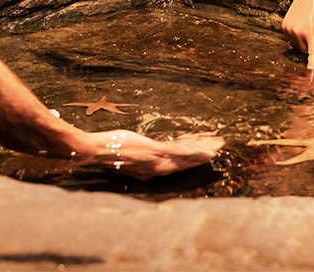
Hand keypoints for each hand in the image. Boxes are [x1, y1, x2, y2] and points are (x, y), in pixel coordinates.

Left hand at [78, 130, 223, 179]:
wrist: (93, 152)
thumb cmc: (107, 151)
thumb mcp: (127, 154)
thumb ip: (141, 155)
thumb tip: (147, 152)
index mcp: (151, 169)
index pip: (178, 163)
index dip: (193, 158)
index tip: (206, 152)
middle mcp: (156, 168)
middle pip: (186, 161)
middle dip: (203, 154)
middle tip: (219, 146)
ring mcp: (156, 161)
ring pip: (185, 156)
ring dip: (202, 150)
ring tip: (218, 144)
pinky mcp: (153, 153)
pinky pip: (178, 152)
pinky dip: (192, 150)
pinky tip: (203, 148)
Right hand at [283, 0, 313, 68]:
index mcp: (312, 33)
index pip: (312, 51)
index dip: (312, 61)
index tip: (311, 69)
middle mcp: (299, 32)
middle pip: (304, 50)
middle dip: (310, 45)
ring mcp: (289, 30)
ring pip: (297, 45)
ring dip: (303, 40)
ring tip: (308, 26)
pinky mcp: (284, 27)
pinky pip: (291, 39)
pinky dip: (296, 36)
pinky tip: (300, 24)